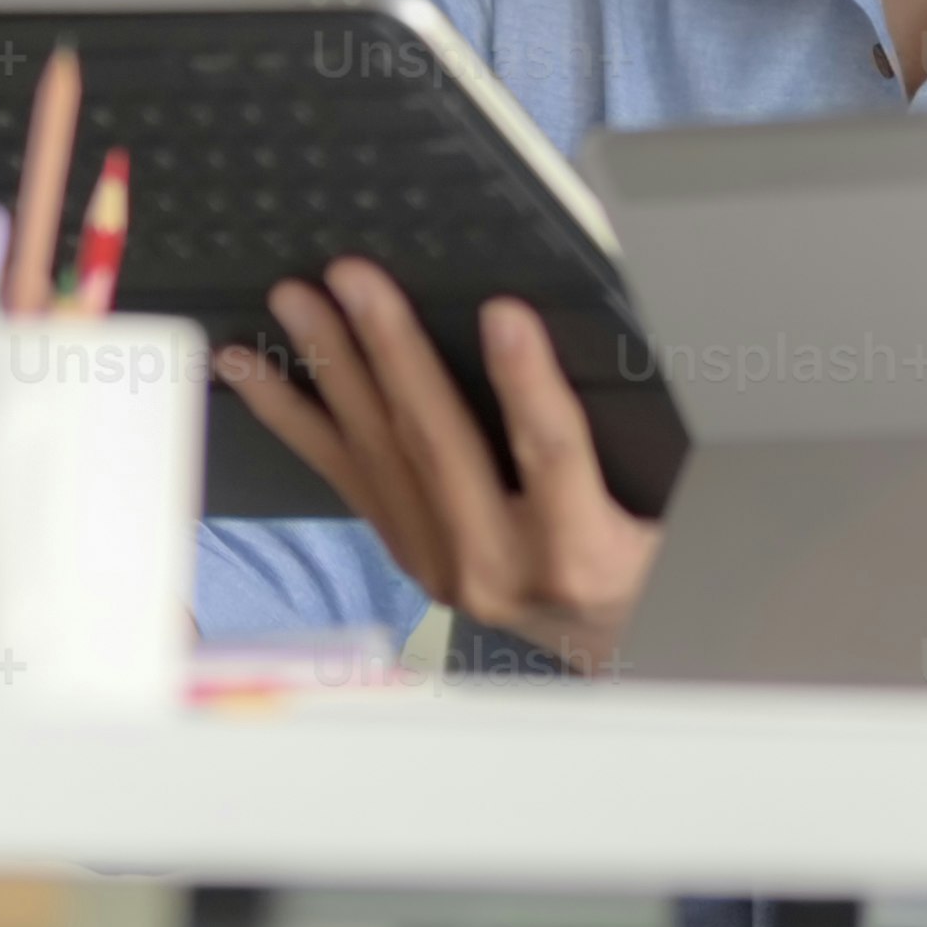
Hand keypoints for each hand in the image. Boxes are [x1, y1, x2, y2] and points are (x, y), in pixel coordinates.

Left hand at [216, 257, 656, 672]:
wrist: (620, 647)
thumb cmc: (651, 566)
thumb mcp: (669, 512)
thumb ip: (626, 444)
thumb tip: (578, 345)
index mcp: (579, 556)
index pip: (550, 456)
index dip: (526, 383)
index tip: (503, 313)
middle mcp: (499, 570)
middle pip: (440, 445)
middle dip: (392, 351)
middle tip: (355, 279)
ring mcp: (442, 566)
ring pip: (379, 457)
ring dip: (329, 370)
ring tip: (293, 306)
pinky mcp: (410, 554)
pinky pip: (348, 477)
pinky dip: (298, 417)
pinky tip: (257, 374)